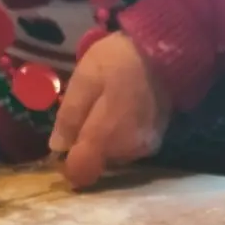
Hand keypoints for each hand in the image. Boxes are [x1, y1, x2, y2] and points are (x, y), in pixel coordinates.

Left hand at [50, 33, 171, 189]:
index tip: (62, 147)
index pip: (81, 172)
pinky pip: (128, 148)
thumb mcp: (85, 80)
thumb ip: (70, 116)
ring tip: (106, 108)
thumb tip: (57, 147)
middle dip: (86, 145)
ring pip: (112, 156)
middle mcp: (127, 151)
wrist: (166, 51)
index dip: (67, 165)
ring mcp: (145, 149)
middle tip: (86, 112)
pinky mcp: (157, 142)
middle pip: (96, 163)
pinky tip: (123, 111)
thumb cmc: (119, 61)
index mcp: (106, 138)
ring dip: (104, 140)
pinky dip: (121, 136)